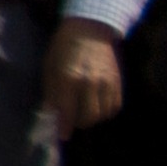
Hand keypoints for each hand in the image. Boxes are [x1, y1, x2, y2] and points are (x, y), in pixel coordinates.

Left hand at [47, 19, 126, 138]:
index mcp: (69, 79)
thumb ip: (51, 91)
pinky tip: (97, 106)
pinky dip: (106, 111)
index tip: (63, 136)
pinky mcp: (117, 81)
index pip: (67, 111)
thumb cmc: (62, 48)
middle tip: (72, 120)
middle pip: (89, 117)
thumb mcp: (49, 67)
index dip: (65, 127)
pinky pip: (115, 106)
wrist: (88, 30)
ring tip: (84, 112)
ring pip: (103, 114)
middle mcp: (90, 83)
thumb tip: (52, 112)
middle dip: (79, 123)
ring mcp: (106, 82)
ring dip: (93, 117)